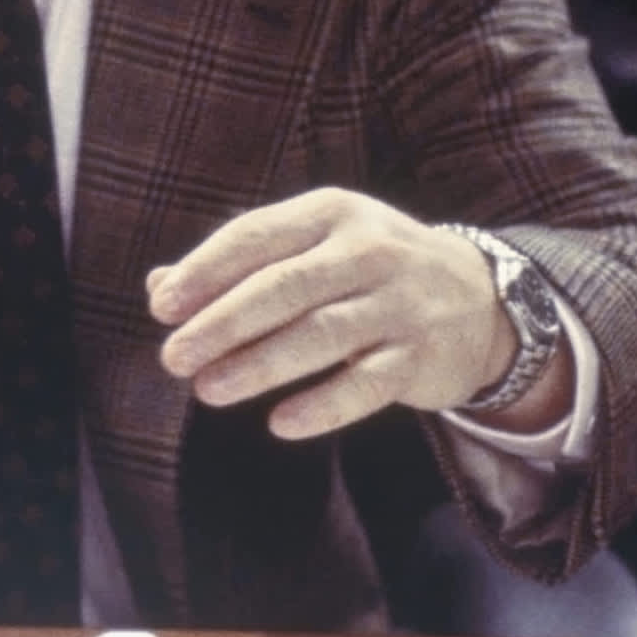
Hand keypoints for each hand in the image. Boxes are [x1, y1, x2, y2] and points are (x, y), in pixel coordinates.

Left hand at [147, 188, 555, 438]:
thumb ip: (238, 265)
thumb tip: (159, 287)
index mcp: (330, 213)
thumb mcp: (310, 247)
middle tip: (173, 357)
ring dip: (259, 365)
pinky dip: (322, 406)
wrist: (478, 299)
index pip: (255, 237)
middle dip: (222, 324)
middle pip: (283, 288)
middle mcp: (368, 251)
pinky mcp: (421, 356)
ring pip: (320, 335)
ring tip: (208, 390)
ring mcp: (399, 304)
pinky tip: (278, 424)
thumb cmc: (365, 270)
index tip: (161, 308)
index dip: (204, 272)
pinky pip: (366, 385)